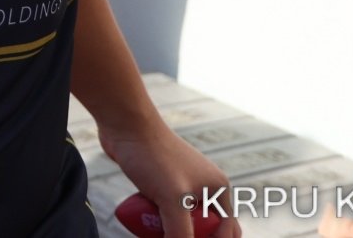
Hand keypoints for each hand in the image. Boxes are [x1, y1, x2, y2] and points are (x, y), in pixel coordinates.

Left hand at [99, 116, 239, 237]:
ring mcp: (182, 183)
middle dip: (190, 236)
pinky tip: (141, 225)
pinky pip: (165, 211)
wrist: (125, 125)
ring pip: (182, 221)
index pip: (227, 230)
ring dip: (169, 232)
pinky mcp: (161, 183)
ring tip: (150, 233)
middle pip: (204, 228)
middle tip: (166, 235)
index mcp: (218, 189)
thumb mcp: (172, 201)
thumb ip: (181, 233)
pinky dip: (157, 223)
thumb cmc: (153, 157)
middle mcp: (204, 186)